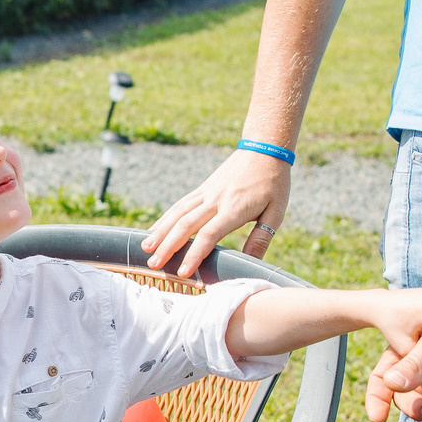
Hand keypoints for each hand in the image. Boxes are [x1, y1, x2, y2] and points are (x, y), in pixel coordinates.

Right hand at [141, 149, 291, 276]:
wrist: (264, 148)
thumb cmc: (274, 183)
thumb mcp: (275, 212)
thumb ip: (261, 238)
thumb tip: (250, 263)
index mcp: (234, 208)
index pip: (209, 234)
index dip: (194, 254)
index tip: (183, 272)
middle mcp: (215, 200)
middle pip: (185, 225)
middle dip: (167, 246)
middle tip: (153, 264)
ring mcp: (206, 192)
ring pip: (177, 213)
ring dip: (160, 231)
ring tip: (145, 248)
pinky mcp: (202, 188)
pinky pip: (180, 204)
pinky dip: (165, 218)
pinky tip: (155, 229)